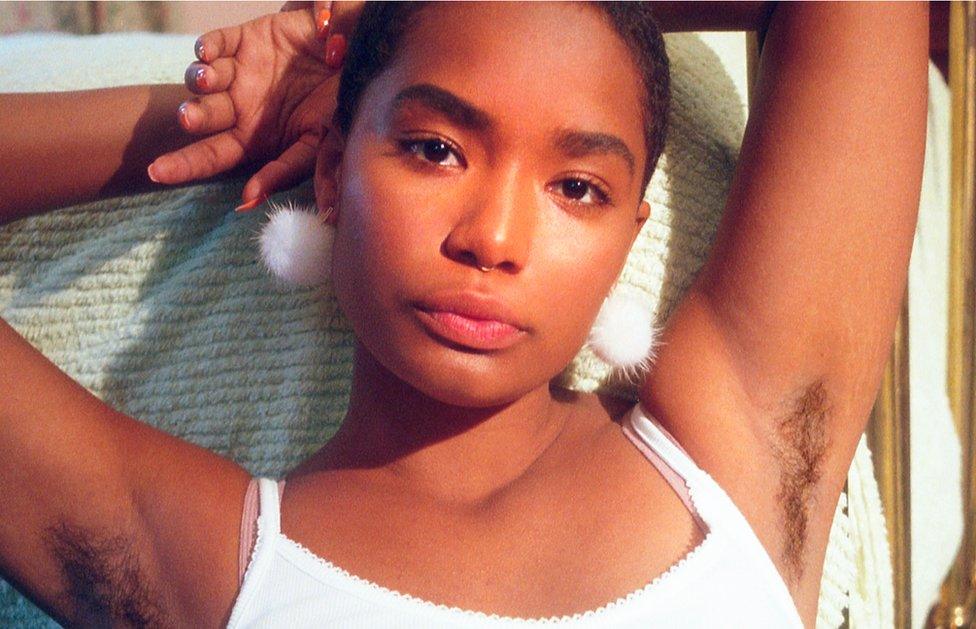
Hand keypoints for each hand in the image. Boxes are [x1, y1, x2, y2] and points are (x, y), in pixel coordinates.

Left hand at [148, 2, 362, 209]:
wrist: (365, 54)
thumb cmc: (345, 104)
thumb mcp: (324, 141)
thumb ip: (290, 171)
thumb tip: (248, 203)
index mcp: (256, 138)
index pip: (212, 156)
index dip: (184, 165)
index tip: (156, 173)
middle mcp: (242, 107)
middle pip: (200, 118)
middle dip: (192, 117)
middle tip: (190, 118)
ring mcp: (241, 71)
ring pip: (202, 79)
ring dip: (198, 81)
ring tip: (208, 80)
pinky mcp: (246, 38)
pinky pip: (213, 43)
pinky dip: (205, 48)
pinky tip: (209, 55)